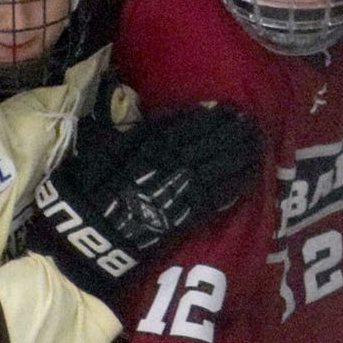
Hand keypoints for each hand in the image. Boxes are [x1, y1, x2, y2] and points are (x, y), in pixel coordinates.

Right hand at [23, 89, 261, 302]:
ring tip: (256, 144)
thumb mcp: (101, 149)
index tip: (224, 107)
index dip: (205, 117)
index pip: (184, 127)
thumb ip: (128, 133)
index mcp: (148, 144)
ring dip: (237, 156)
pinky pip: (213, 199)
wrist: (88, 235)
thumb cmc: (86, 191)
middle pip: (206, 145)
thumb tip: (141, 110)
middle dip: (228, 133)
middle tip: (250, 122)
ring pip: (215, 168)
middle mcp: (168, 165)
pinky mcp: (184, 218)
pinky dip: (231, 188)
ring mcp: (179, 191)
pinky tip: (248, 178)